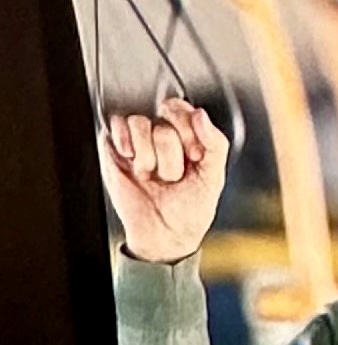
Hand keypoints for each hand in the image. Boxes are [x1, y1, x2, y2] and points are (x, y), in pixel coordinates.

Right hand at [99, 98, 228, 260]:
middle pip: (164, 119)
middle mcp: (161, 135)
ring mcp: (137, 143)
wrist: (164, 236)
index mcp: (187, 136)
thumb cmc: (190, 208)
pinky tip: (134, 162)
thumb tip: (200, 115)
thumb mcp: (214, 175)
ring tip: (152, 174)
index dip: (189, 129)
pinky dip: (124, 142)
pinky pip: (116, 127)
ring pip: (139, 122)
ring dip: (149, 154)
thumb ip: (215, 142)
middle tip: (173, 174)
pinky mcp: (114, 153)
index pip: (184, 109)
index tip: (194, 154)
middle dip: (171, 151)